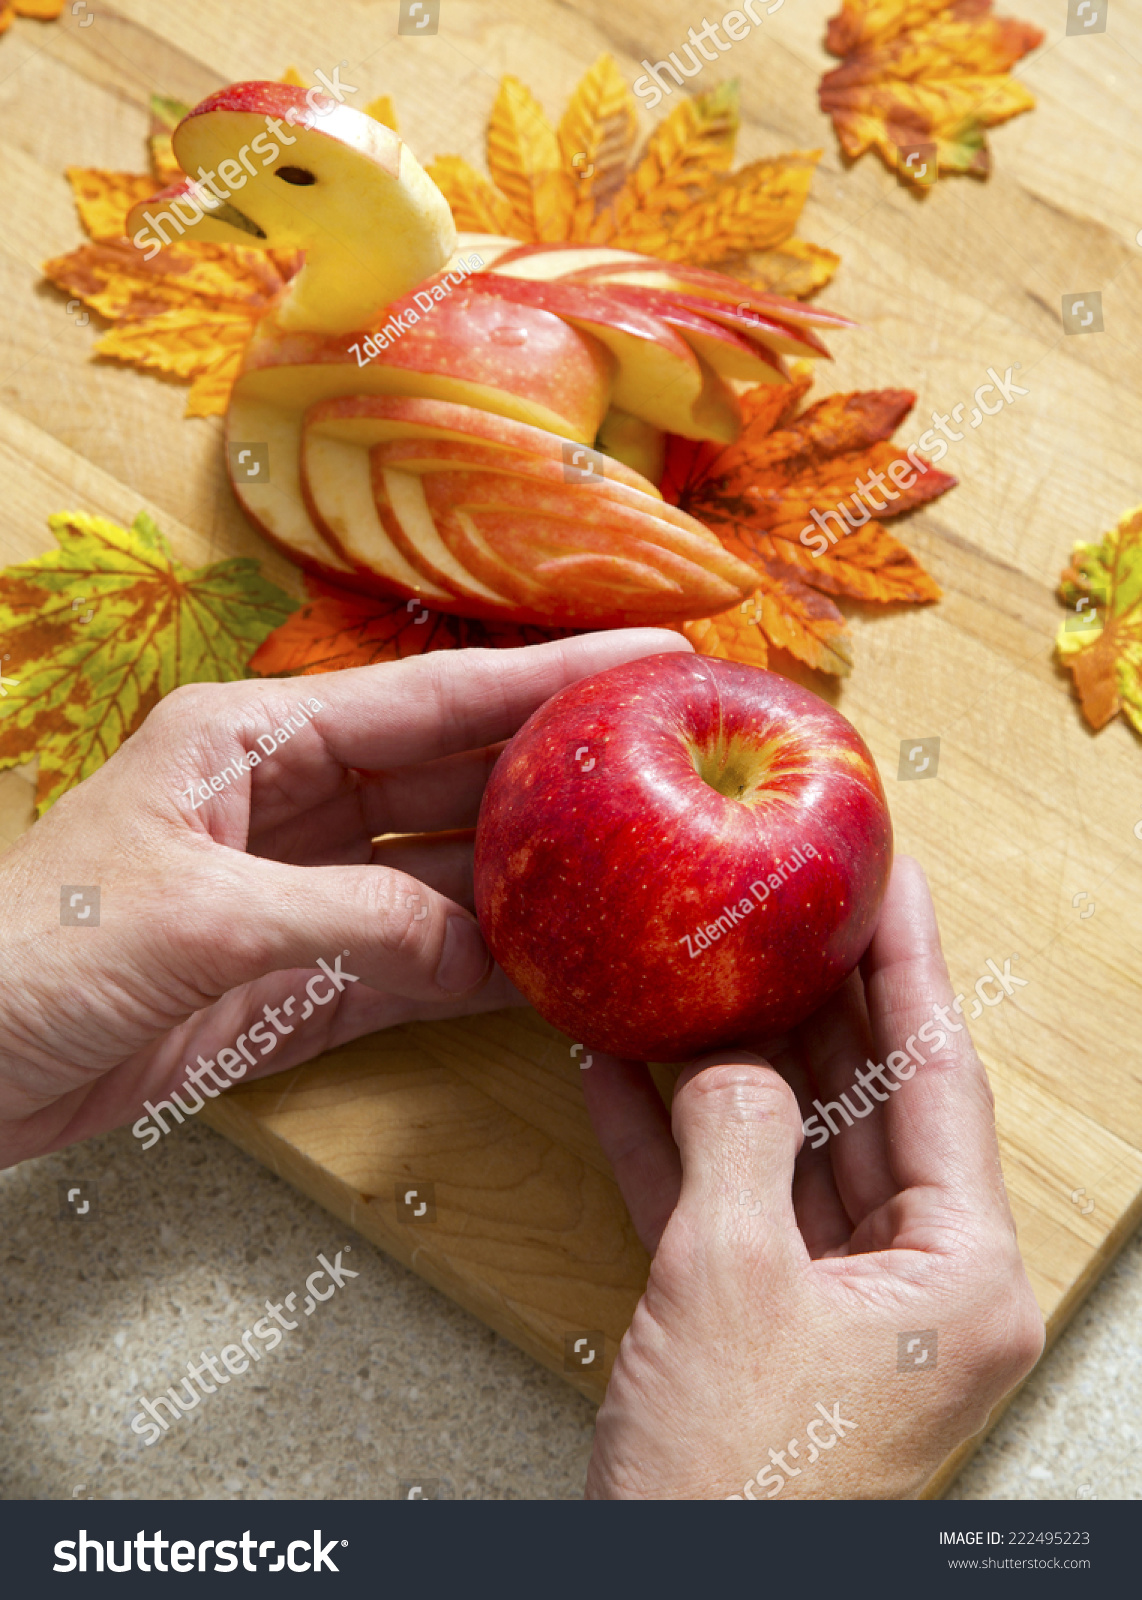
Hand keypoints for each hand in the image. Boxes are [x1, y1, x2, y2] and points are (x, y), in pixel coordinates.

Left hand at [0, 629, 690, 1167]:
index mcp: (253, 741)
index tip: (648, 657)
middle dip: (560, 770)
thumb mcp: (196, 920)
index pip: (428, 699)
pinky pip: (418, 964)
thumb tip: (483, 944)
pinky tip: (557, 967)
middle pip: (453, 778)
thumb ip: (350, 920)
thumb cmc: (28, 956)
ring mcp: (305, 896)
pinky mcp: (302, 980)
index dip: (543, 677)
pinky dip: (485, 969)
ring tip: (642, 868)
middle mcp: (293, 806)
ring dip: (535, 878)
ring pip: (448, 876)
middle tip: (676, 762)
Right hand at [581, 856, 1043, 1498]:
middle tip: (786, 903)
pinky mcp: (761, 1325)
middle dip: (812, 1001)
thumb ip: (735, 1139)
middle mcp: (916, 1284)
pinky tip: (621, 1072)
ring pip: (786, 1147)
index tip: (892, 874)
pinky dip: (671, 1146)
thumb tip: (727, 1063)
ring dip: (727, 1067)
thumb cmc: (734, 1488)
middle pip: (865, 1102)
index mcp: (960, 1276)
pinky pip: (724, 1209)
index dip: (907, 962)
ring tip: (696, 969)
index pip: (940, 1076)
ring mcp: (837, 1304)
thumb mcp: (732, 1282)